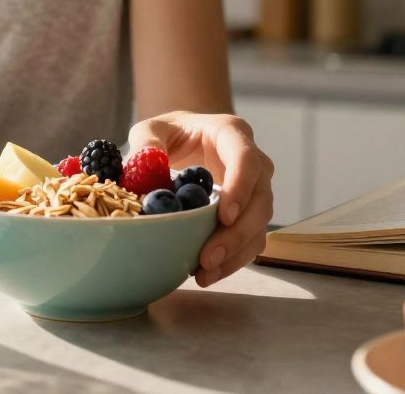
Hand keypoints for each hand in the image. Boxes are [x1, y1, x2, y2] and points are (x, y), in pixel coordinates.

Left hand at [128, 111, 273, 287]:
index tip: (224, 217)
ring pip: (259, 226)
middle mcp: (254, 163)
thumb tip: (144, 167)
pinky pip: (250, 240)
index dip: (240, 189)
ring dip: (236, 253)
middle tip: (208, 257)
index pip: (247, 160)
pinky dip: (233, 259)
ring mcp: (255, 190)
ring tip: (205, 274)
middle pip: (260, 200)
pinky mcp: (248, 214)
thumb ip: (146, 143)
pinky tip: (208, 273)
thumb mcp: (151, 129)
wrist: (186, 140)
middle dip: (237, 233)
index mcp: (233, 134)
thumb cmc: (171, 133)